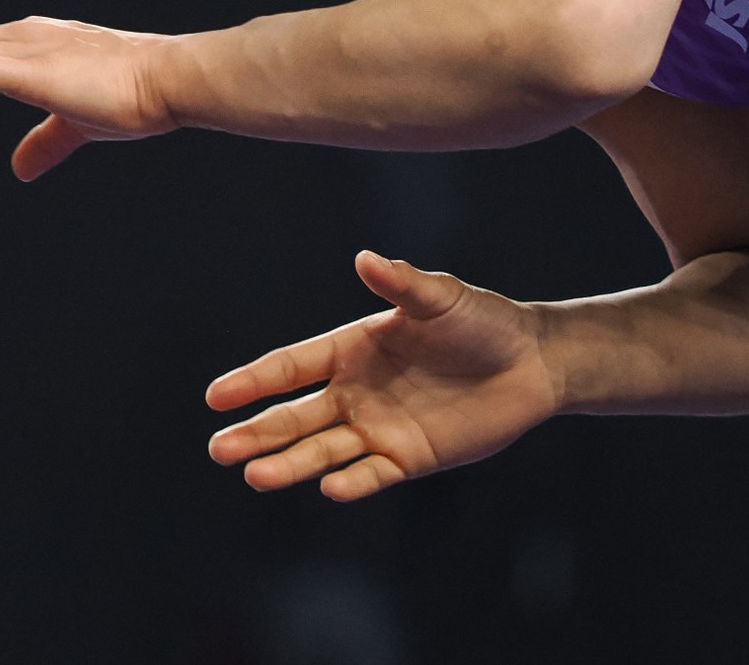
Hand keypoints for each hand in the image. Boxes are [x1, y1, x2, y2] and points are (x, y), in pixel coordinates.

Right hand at [206, 251, 558, 499]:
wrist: (533, 363)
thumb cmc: (482, 321)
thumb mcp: (441, 298)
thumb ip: (402, 284)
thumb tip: (366, 259)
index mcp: (351, 350)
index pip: (291, 367)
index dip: (253, 381)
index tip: (215, 397)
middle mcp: (356, 392)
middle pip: (294, 417)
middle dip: (256, 433)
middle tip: (218, 450)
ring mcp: (379, 428)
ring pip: (322, 451)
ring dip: (289, 464)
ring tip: (254, 476)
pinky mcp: (408, 458)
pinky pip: (372, 474)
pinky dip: (351, 483)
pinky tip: (329, 489)